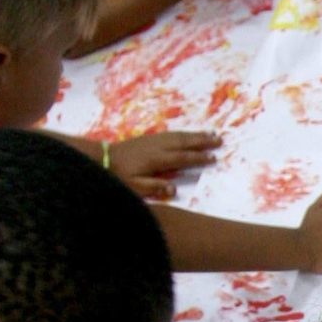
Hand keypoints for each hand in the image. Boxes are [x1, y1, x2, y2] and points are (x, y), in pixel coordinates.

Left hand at [107, 131, 221, 198]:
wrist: (102, 158)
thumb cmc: (119, 176)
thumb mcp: (135, 187)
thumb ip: (154, 187)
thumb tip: (174, 188)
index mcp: (157, 159)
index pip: (182, 158)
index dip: (198, 157)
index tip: (213, 157)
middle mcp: (158, 147)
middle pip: (184, 142)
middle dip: (202, 141)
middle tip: (219, 140)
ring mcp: (154, 140)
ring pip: (179, 136)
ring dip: (196, 135)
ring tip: (211, 134)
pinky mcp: (150, 138)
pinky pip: (171, 133)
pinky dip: (184, 133)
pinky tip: (190, 134)